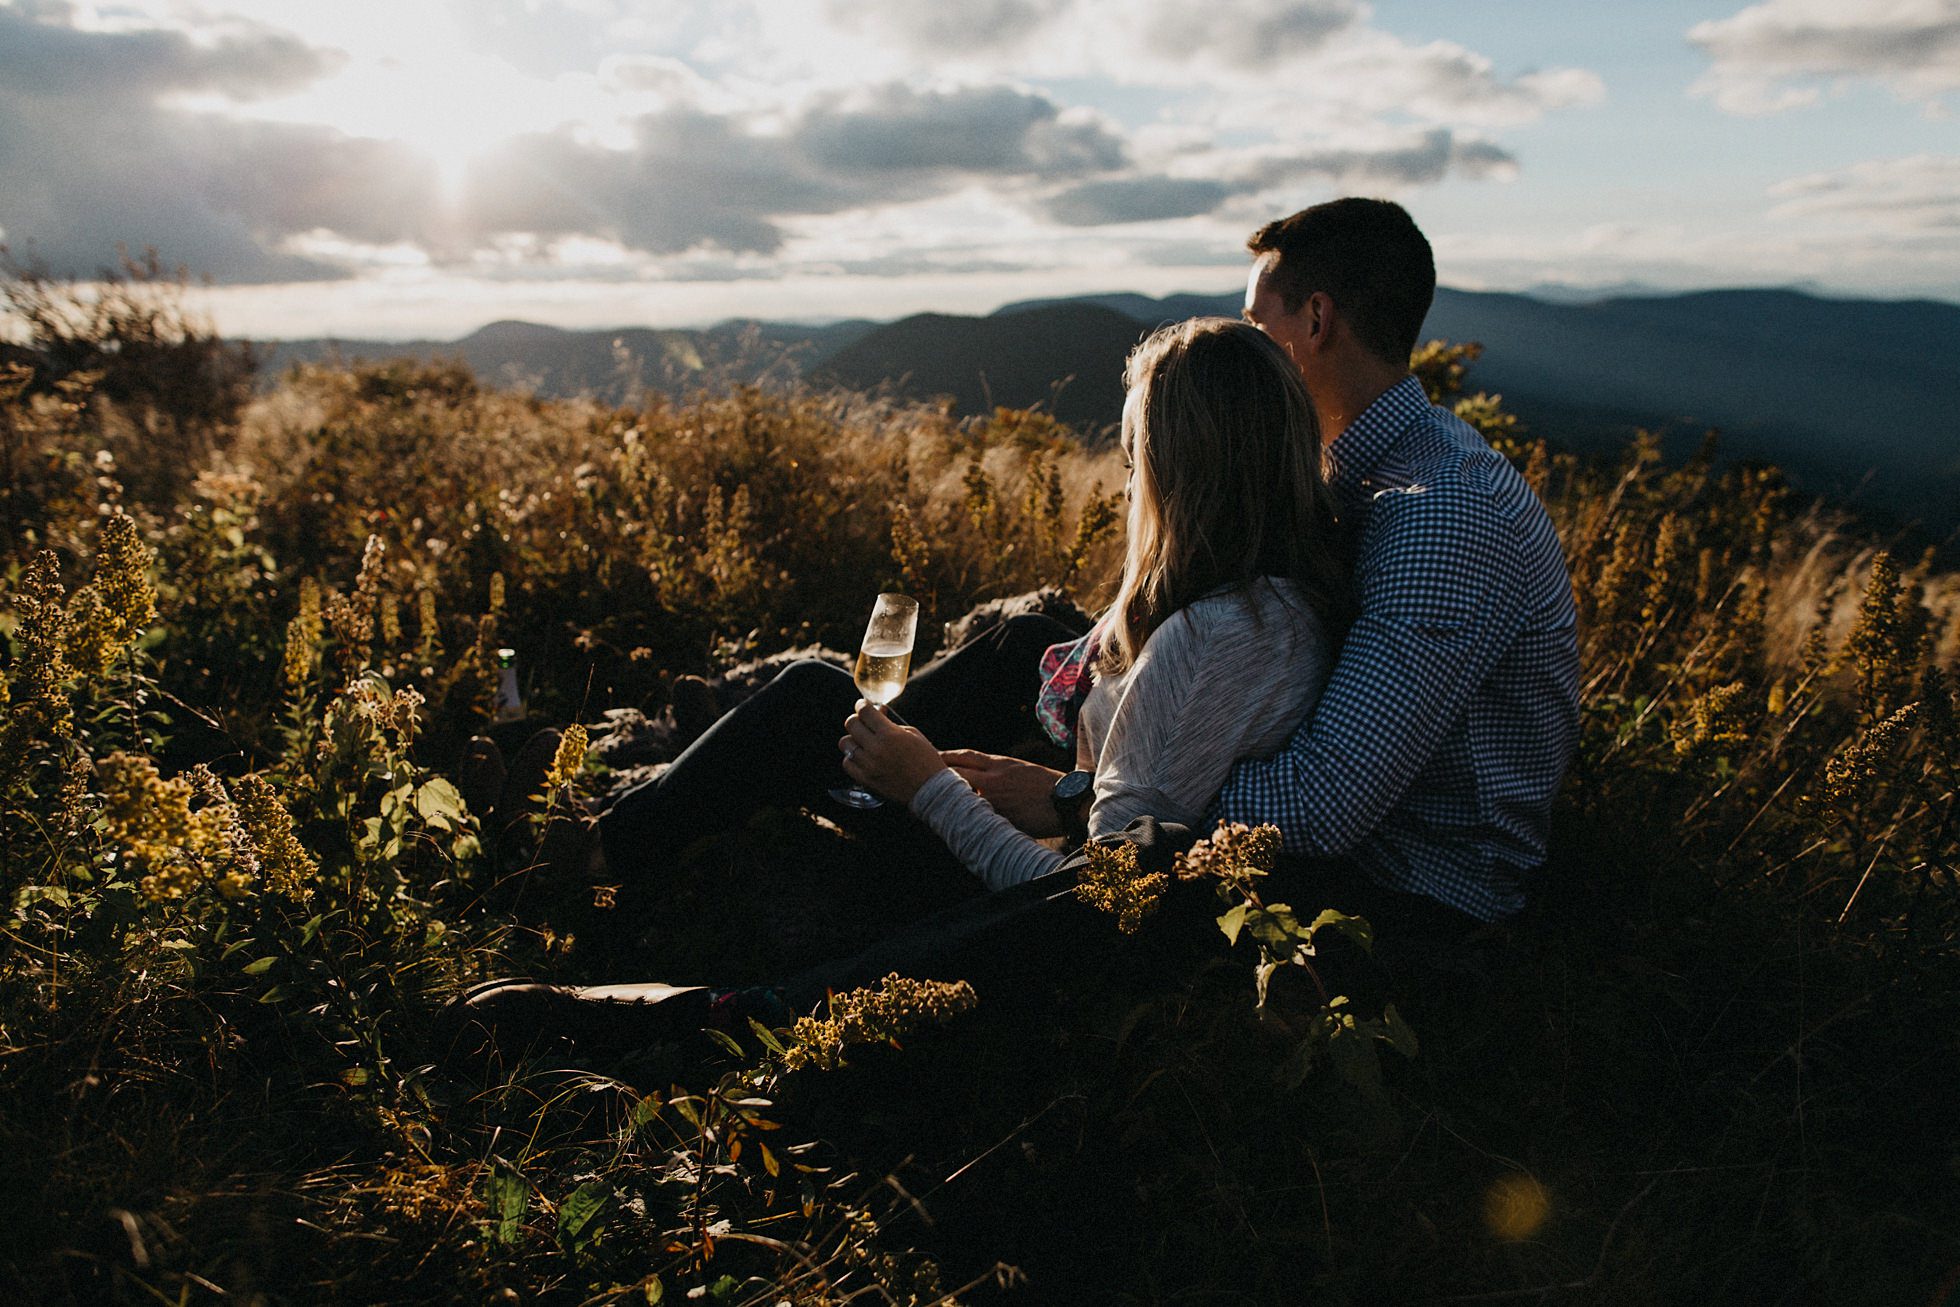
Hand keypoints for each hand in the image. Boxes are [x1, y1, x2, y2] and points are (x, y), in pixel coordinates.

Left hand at [839, 701, 946, 804]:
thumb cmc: (926, 760)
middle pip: (851, 724)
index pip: (865, 711)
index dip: (862, 705)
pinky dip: (852, 758)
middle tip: (864, 722)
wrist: (930, 790)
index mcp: (890, 734)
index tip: (863, 705)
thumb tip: (878, 712)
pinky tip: (862, 757)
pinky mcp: (865, 779)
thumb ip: (892, 723)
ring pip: (845, 743)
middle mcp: (876, 748)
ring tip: (863, 742)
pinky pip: (847, 763)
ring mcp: (869, 765)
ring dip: (853, 739)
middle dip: (857, 719)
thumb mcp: (913, 735)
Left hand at [938, 749, 1064, 837]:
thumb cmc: (1049, 785)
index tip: (933, 756)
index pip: (965, 756)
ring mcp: (993, 798)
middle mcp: (992, 778)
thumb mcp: (1022, 769)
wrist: (1066, 800)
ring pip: (961, 795)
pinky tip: (953, 823)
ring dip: (947, 799)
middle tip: (919, 778)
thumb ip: (1000, 771)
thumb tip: (983, 775)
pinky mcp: (998, 817)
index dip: (946, 756)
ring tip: (931, 803)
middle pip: (955, 772)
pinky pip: (975, 816)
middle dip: (937, 775)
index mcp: (1000, 763)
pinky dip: (964, 818)